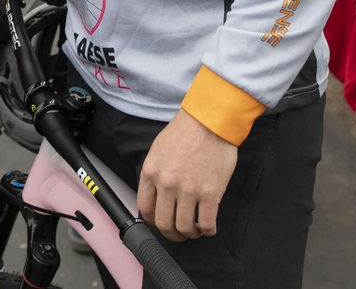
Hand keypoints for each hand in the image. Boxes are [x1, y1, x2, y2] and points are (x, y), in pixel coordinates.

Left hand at [137, 110, 238, 241]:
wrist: (210, 121)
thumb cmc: (186, 131)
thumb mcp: (158, 150)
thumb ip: (155, 173)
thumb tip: (155, 194)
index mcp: (151, 172)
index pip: (145, 209)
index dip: (152, 221)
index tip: (160, 223)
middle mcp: (167, 184)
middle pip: (163, 223)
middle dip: (171, 234)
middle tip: (178, 234)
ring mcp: (189, 190)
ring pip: (184, 227)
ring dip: (190, 234)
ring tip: (195, 230)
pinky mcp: (210, 193)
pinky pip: (207, 223)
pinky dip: (208, 231)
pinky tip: (209, 228)